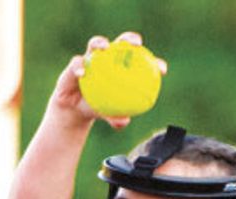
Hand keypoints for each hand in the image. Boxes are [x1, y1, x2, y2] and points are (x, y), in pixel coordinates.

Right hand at [52, 33, 167, 130]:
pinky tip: (82, 73)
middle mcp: (106, 59)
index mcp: (120, 69)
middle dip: (129, 39)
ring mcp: (90, 59)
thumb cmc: (97, 109)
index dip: (152, 62)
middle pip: (120, 43)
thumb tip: (124, 121)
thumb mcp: (108, 116)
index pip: (139, 62)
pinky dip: (80, 67)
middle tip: (136, 44)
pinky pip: (77, 64)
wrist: (75, 111)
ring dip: (100, 43)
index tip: (162, 69)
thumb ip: (116, 118)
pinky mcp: (74, 65)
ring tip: (104, 48)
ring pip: (95, 45)